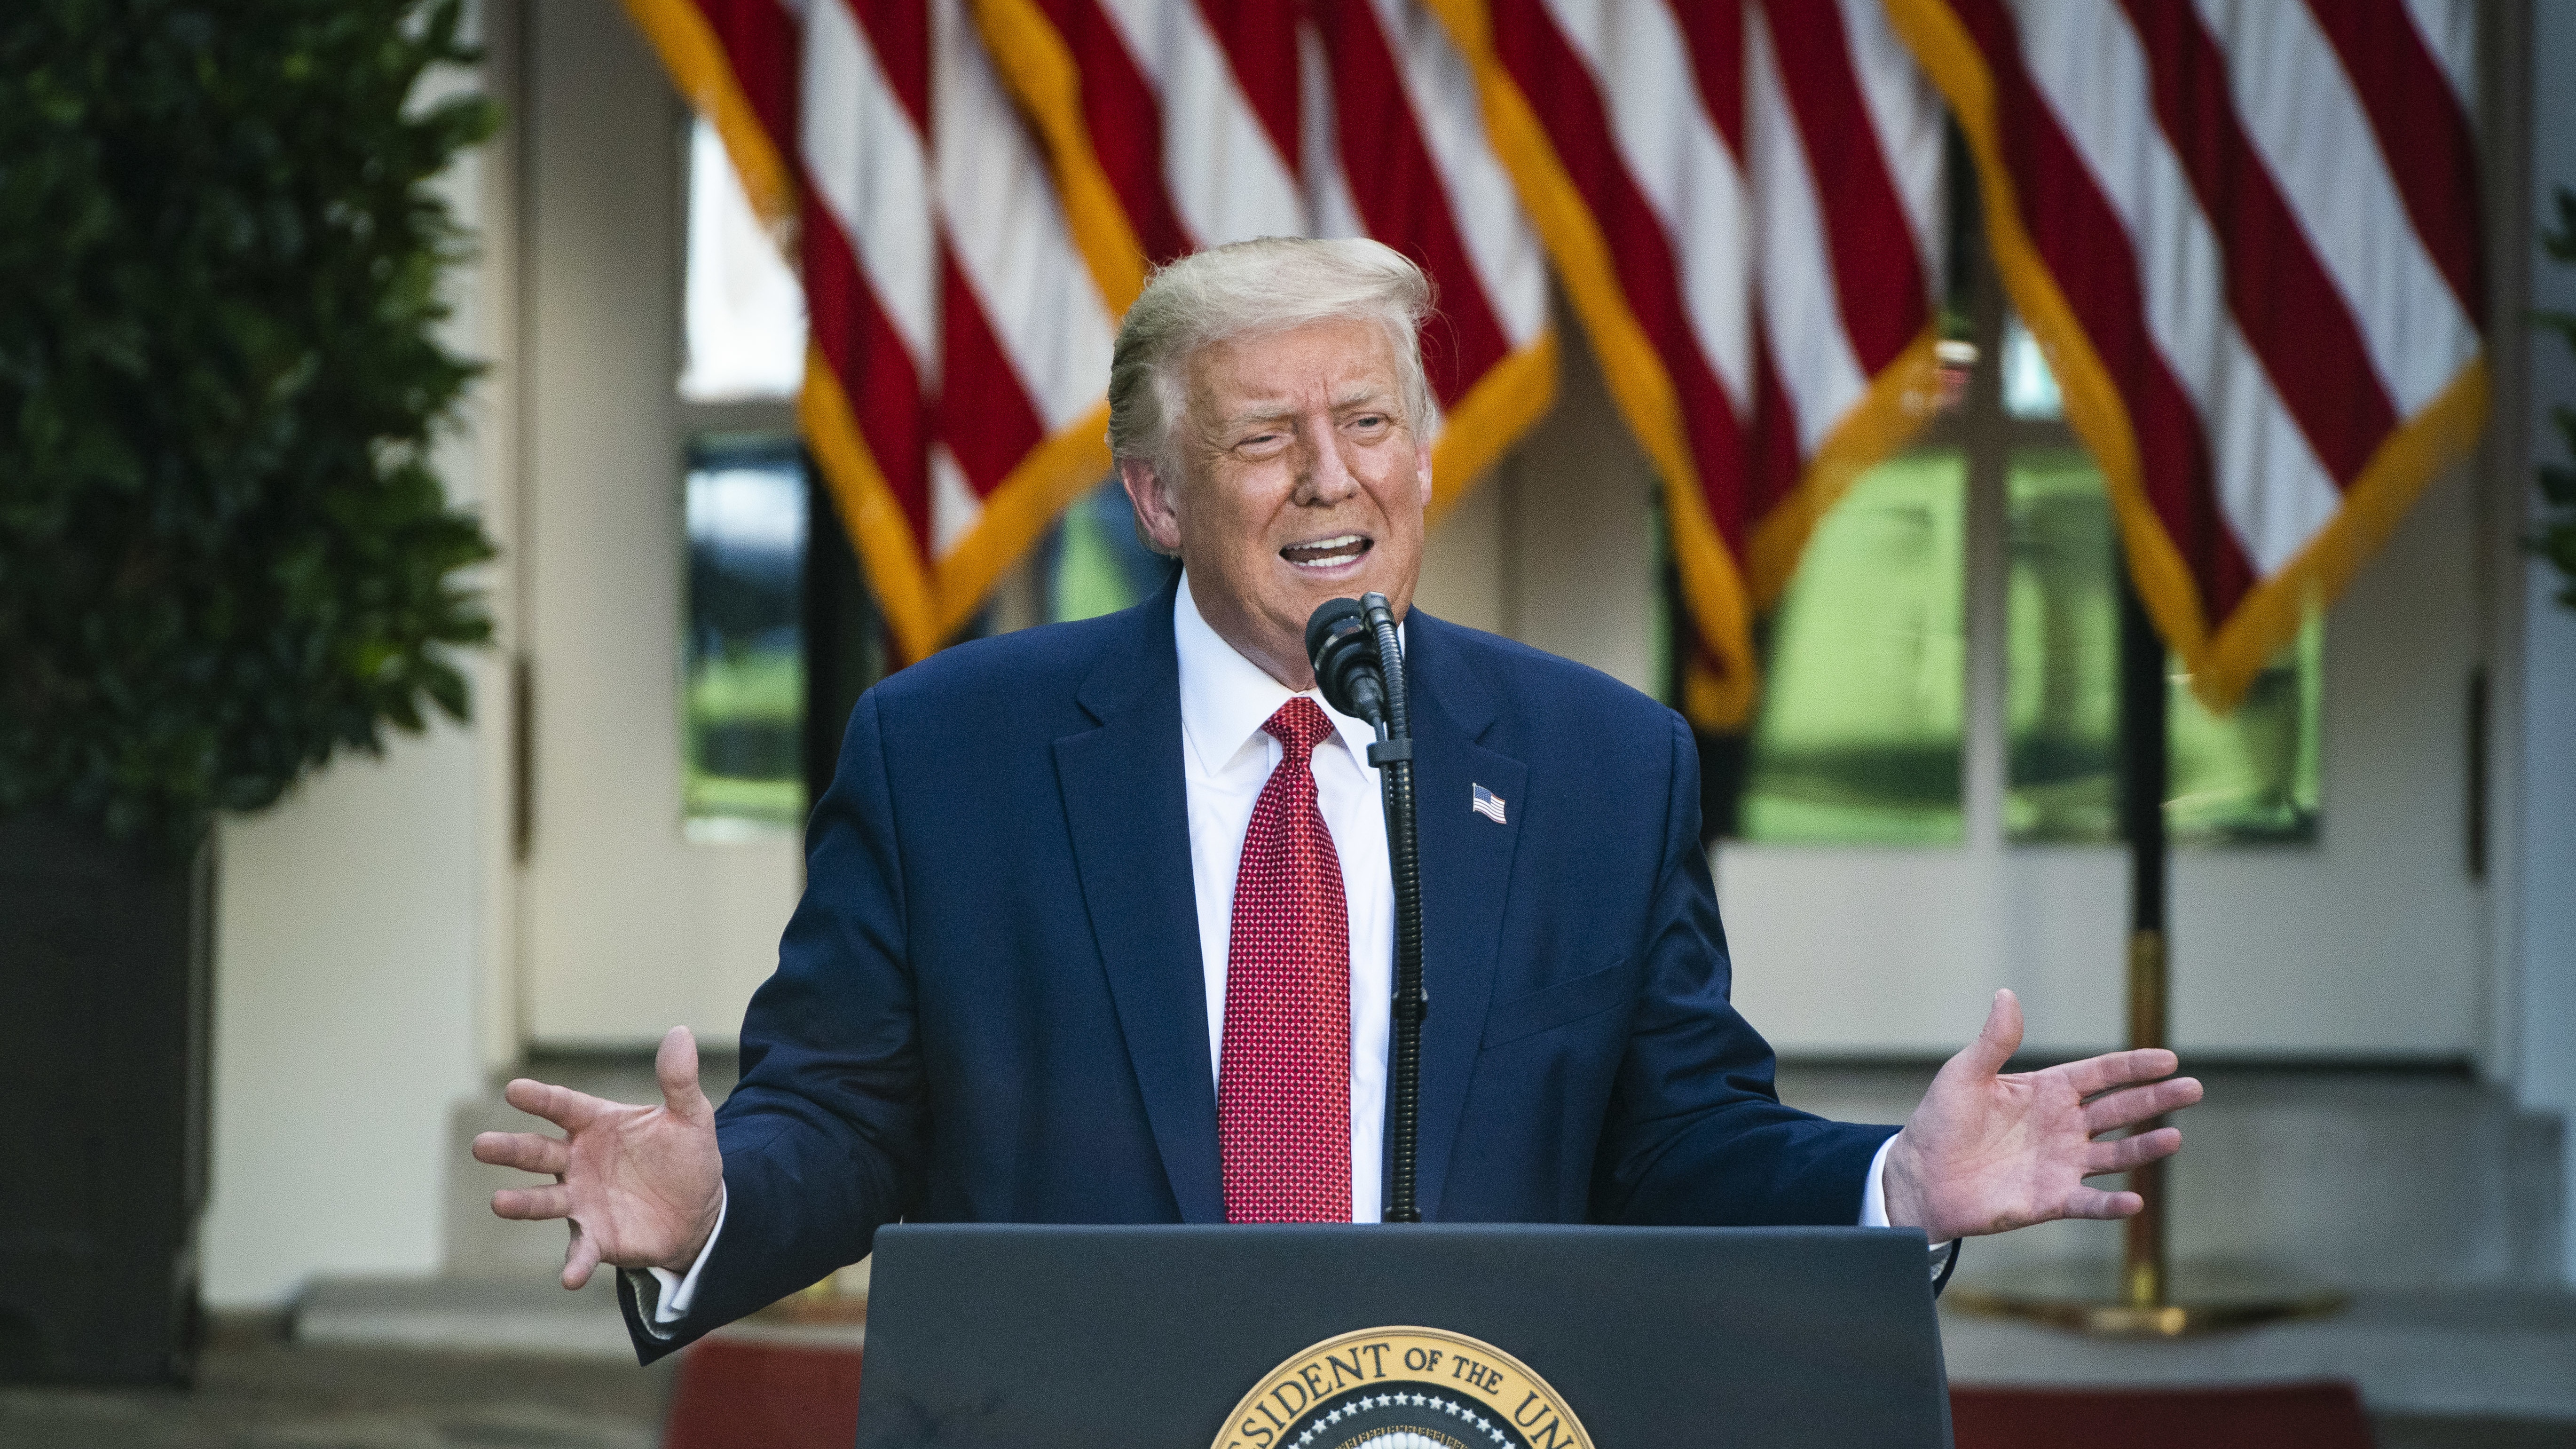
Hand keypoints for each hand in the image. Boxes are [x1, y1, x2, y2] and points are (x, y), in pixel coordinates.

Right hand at [470, 1025, 724, 1287]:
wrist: (700, 1211)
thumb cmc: (685, 1158)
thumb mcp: (690, 1117)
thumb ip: (678, 1080)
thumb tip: (679, 1033)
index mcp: (597, 1125)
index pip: (563, 1106)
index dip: (540, 1098)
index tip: (514, 1089)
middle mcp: (578, 1161)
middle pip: (538, 1152)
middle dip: (510, 1149)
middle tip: (481, 1145)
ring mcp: (581, 1200)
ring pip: (544, 1201)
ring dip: (522, 1203)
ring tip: (499, 1202)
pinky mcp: (595, 1237)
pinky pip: (580, 1251)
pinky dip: (573, 1264)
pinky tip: (568, 1278)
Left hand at [1881, 989, 2201, 1241]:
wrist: (1920, 1176)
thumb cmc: (1940, 1122)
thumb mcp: (1964, 1075)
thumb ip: (1993, 1041)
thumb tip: (2006, 994)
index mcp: (2047, 1091)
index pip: (2100, 1075)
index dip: (2133, 1067)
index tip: (2168, 1058)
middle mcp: (2063, 1126)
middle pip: (2119, 1110)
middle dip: (2156, 1099)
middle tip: (2193, 1088)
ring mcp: (2061, 1163)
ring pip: (2115, 1155)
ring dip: (2144, 1148)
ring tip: (2175, 1137)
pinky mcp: (2051, 1199)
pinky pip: (2089, 1202)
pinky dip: (2111, 1204)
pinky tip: (2134, 1201)